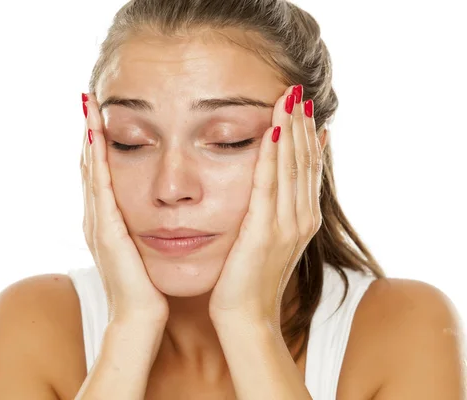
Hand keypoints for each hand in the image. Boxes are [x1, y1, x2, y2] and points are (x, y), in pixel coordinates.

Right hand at [81, 93, 168, 324]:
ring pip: (90, 170)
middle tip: (88, 100)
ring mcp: (97, 223)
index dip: (97, 145)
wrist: (138, 319)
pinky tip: (96, 137)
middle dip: (88, 133)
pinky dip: (96, 160)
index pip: (100, 174)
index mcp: (106, 221)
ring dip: (88, 138)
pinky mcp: (105, 230)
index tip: (101, 116)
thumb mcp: (141, 250)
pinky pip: (100, 187)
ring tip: (88, 107)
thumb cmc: (145, 287)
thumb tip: (154, 211)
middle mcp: (96, 218)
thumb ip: (139, 229)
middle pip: (89, 166)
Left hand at [208, 85, 322, 328]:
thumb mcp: (270, 239)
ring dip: (290, 130)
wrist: (246, 317)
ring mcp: (286, 225)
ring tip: (287, 98)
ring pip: (291, 167)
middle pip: (304, 160)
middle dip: (300, 123)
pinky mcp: (264, 232)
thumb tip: (278, 181)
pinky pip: (268, 186)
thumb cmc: (251, 278)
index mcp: (303, 218)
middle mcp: (301, 218)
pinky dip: (270, 156)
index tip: (301, 105)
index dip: (306, 133)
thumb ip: (278, 209)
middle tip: (296, 90)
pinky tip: (270, 131)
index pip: (308, 166)